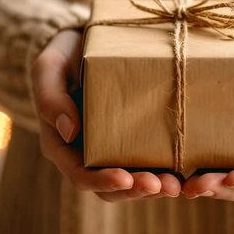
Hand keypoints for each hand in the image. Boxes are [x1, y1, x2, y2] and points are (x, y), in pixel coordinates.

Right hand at [32, 30, 181, 200]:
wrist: (82, 43)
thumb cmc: (62, 55)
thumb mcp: (49, 69)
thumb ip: (51, 98)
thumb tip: (68, 131)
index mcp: (62, 144)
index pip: (80, 174)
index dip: (101, 181)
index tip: (124, 179)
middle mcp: (86, 154)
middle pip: (110, 186)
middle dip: (137, 190)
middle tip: (163, 186)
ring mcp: (111, 148)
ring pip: (132, 181)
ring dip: (154, 187)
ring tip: (175, 185)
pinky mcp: (134, 138)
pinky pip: (148, 161)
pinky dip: (164, 169)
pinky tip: (184, 171)